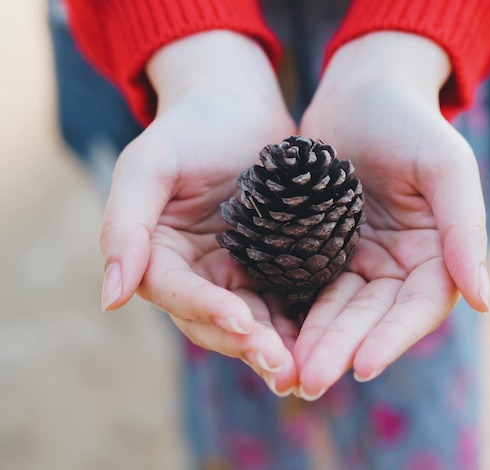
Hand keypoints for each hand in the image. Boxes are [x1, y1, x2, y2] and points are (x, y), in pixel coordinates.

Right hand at [99, 32, 298, 394]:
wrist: (237, 107)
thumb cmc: (190, 129)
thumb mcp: (149, 166)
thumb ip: (125, 226)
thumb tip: (110, 298)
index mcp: (159, 255)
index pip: (177, 293)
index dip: (207, 309)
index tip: (242, 322)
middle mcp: (196, 273)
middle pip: (215, 320)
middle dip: (247, 343)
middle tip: (282, 367)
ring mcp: (235, 273)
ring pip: (251, 321)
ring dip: (274, 347)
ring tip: (303, 369)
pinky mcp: (272, 265)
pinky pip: (282, 301)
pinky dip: (297, 323)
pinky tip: (321, 340)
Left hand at [294, 33, 489, 398]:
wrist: (361, 92)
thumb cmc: (410, 122)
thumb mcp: (446, 166)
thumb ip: (464, 229)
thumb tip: (484, 299)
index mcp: (436, 253)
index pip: (419, 306)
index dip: (394, 337)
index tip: (365, 365)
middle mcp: (398, 265)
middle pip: (373, 316)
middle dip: (343, 348)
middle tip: (310, 380)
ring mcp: (358, 259)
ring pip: (337, 309)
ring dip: (315, 339)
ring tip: (288, 370)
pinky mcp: (320, 249)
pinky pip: (307, 286)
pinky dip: (294, 310)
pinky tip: (272, 333)